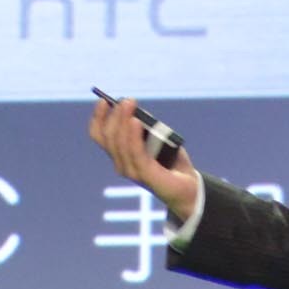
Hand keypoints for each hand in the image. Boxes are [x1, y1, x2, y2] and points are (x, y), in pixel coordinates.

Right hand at [87, 94, 201, 226]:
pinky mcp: (148, 176)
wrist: (189, 187)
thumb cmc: (171, 161)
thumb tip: (137, 112)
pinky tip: (136, 122)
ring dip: (123, 121)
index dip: (98, 118)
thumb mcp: (158, 138)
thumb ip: (147, 127)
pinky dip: (134, 136)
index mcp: (120, 155)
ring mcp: (133, 172)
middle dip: (115, 116)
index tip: (103, 100)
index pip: (100, 136)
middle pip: (109, 138)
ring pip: (120, 144)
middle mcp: (122, 164)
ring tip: (130, 104)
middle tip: (126, 100)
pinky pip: (137, 153)